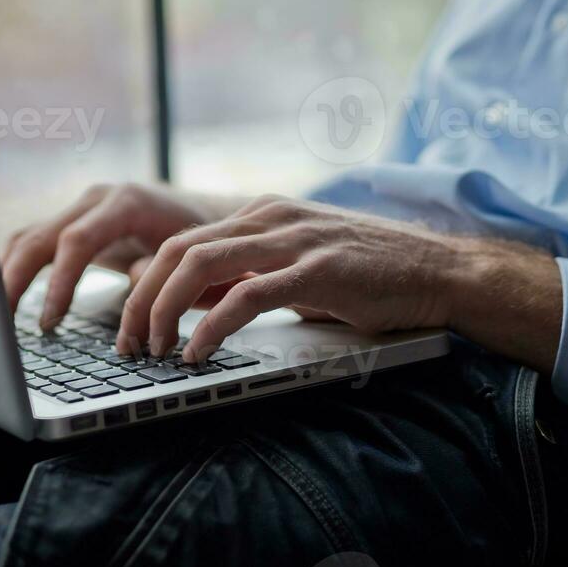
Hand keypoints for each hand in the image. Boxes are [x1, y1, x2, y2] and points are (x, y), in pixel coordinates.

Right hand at [1, 182, 241, 327]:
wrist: (205, 214)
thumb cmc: (201, 239)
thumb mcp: (188, 256)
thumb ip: (158, 274)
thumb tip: (130, 300)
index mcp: (125, 202)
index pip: (77, 239)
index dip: (59, 281)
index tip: (49, 320)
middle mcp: (97, 199)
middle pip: (42, 236)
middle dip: (16, 280)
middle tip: (3, 323)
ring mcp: (83, 209)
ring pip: (30, 236)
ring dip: (8, 275)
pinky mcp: (75, 224)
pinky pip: (36, 242)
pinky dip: (17, 268)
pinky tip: (7, 299)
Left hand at [116, 194, 459, 359]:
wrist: (437, 270)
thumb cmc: (366, 275)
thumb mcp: (292, 270)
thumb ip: (240, 278)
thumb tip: (183, 301)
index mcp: (260, 214)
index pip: (179, 243)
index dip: (145, 286)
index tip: (132, 327)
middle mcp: (270, 216)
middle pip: (177, 250)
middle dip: (142, 301)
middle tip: (130, 345)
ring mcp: (293, 239)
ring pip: (201, 264)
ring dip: (166, 312)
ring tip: (155, 351)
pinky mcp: (318, 269)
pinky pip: (247, 295)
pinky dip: (213, 326)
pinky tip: (198, 352)